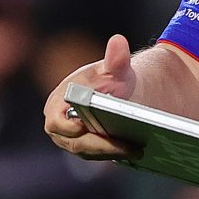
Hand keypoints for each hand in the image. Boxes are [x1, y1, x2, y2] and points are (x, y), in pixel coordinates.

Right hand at [43, 34, 142, 160]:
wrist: (121, 90)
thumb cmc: (111, 77)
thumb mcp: (115, 68)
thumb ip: (116, 58)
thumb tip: (118, 41)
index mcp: (58, 104)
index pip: (58, 123)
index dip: (71, 128)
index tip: (88, 128)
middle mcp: (62, 125)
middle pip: (77, 144)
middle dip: (102, 146)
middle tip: (129, 147)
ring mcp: (75, 140)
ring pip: (90, 153)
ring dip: (113, 154)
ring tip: (138, 151)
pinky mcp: (91, 149)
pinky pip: (102, 156)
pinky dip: (118, 156)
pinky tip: (140, 153)